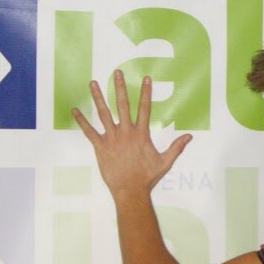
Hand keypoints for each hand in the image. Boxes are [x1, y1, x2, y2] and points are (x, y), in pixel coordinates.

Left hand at [72, 70, 191, 197]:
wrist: (130, 190)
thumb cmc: (148, 177)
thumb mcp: (165, 161)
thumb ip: (176, 147)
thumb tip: (189, 137)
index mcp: (141, 134)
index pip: (145, 108)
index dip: (146, 92)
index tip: (146, 78)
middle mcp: (126, 132)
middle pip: (123, 105)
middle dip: (120, 87)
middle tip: (117, 72)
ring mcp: (112, 139)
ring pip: (104, 114)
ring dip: (98, 97)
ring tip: (92, 83)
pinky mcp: (101, 147)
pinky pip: (89, 132)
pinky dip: (81, 121)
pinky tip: (74, 110)